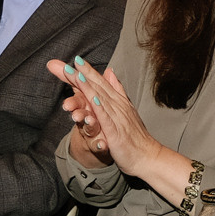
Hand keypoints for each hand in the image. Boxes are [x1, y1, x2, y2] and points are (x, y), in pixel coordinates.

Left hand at [50, 56, 160, 176]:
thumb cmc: (136, 135)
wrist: (148, 156)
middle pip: (98, 87)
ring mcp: (117, 119)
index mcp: (118, 101)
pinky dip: (100, 109)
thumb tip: (110, 71)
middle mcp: (117, 106)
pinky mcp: (116, 133)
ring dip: (88, 87)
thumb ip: (116, 90)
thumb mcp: (126, 109)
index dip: (88, 70)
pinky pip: (107, 120)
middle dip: (82, 74)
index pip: (100, 82)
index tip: (75, 59)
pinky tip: (92, 101)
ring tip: (76, 75)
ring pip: (101, 100)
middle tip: (66, 63)